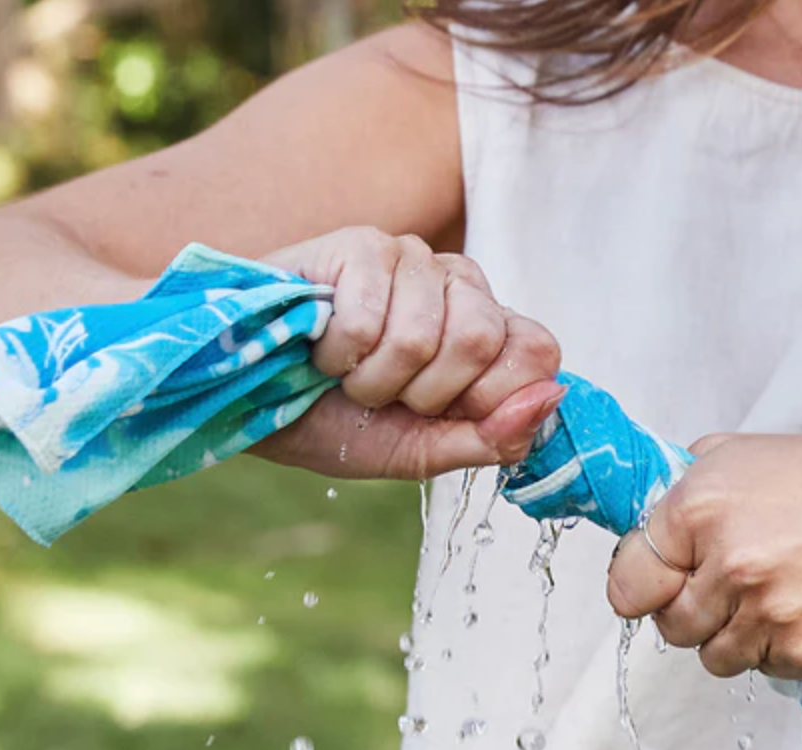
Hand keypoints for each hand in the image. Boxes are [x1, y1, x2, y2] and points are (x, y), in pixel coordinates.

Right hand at [255, 227, 563, 477]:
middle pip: (481, 340)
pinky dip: (337, 356)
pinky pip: (370, 320)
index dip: (492, 397)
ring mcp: (412, 258)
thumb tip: (553, 395)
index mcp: (486, 331)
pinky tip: (320, 346)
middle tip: (384, 394)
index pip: (538, 350)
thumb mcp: (420, 450)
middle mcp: (459, 285)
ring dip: (373, 380)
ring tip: (346, 373)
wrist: (248, 399)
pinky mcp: (362, 245)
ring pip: (423, 335)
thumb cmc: (335, 421)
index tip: (441, 413)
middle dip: (423, 393)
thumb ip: (493, 436)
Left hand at [606, 433, 801, 679]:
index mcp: (697, 509)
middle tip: (734, 585)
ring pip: (713, 656)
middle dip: (693, 611)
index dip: (644, 586)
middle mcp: (727, 563)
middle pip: (670, 627)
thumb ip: (679, 493)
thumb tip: (640, 533)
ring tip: (777, 594)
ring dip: (736, 635)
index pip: (627, 584)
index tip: (661, 584)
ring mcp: (768, 612)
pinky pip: (764, 670)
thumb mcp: (739, 457)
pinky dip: (779, 649)